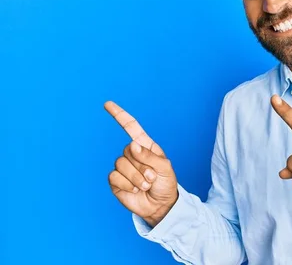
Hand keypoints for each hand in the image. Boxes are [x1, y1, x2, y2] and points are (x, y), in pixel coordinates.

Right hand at [105, 101, 178, 226]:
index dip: (119, 115)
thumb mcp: (164, 167)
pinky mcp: (115, 181)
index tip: (107, 104)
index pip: (131, 127)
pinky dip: (127, 184)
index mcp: (145, 146)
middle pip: (128, 151)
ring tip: (146, 185)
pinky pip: (114, 177)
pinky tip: (134, 190)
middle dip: (142, 166)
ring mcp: (123, 167)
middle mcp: (132, 154)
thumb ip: (149, 156)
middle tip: (152, 178)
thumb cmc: (166, 183)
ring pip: (120, 164)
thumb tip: (132, 145)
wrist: (160, 205)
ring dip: (136, 177)